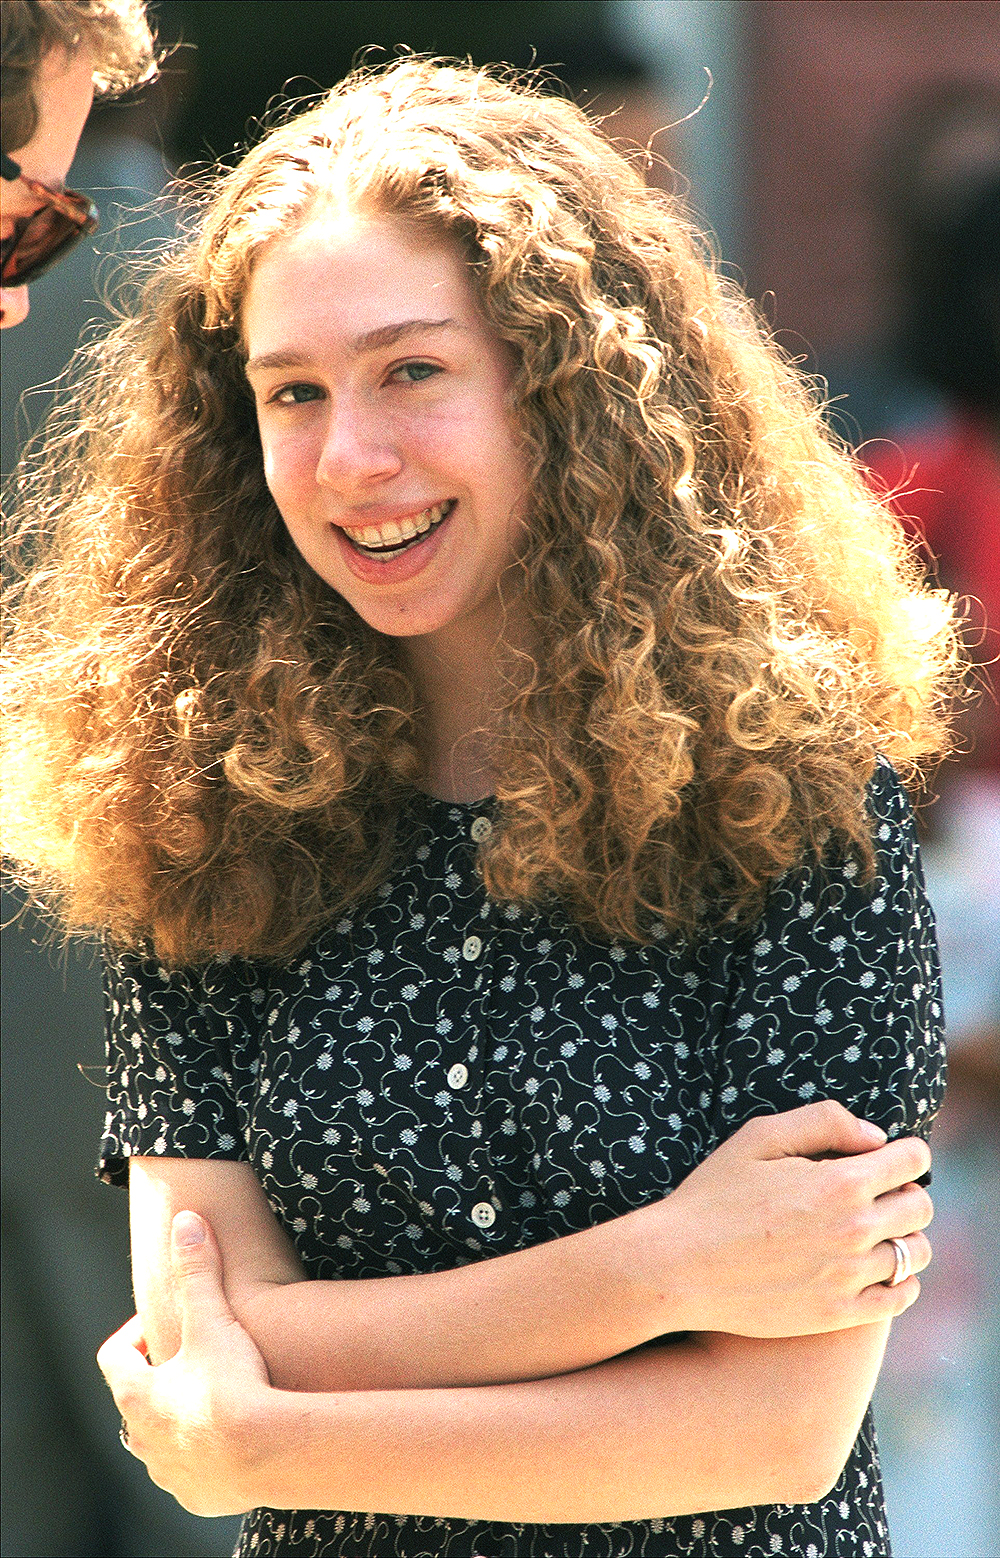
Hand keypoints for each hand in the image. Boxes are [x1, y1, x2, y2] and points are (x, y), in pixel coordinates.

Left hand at [98, 1211, 271, 1516]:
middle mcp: (143, 1438)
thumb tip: (186, 1221)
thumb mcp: (212, 1319)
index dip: (135, 1334)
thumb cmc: (232, 1385)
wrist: (265, 1453)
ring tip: (221, 1397)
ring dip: (184, 1418)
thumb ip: (197, 1269)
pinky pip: (195, 1474)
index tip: (161, 1323)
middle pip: (139, 1402)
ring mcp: (169, 1472)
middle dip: (163, 1378)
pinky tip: (239, 1437)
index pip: (116, 1357)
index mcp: (137, 1395)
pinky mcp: (199, 1496)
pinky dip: (208, 1454)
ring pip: (164, 1441)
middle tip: (196, 1358)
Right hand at [638, 1100, 932, 1336]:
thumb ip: (824, 1122)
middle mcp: (854, 1231)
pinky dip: (900, 1280)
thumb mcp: (759, 1137)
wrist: (678, 1266)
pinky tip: (876, 1268)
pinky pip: (899, 1297)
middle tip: (879, 1193)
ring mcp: (848, 1277)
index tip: (890, 1158)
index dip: (906, 1153)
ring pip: (915, 1253)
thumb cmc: (714, 1195)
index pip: (913, 1161)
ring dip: (906, 1236)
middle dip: (907, 1191)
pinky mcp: (838, 1314)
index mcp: (840, 1182)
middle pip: (920, 1206)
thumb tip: (876, 1139)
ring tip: (878, 1231)